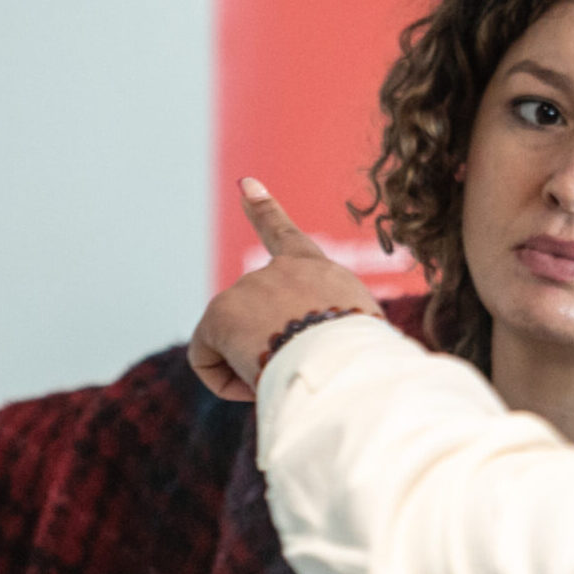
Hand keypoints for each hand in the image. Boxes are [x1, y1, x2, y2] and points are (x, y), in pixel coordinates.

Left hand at [189, 179, 379, 401]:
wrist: (346, 364)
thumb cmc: (366, 365)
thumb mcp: (364, 338)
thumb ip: (333, 332)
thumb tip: (310, 356)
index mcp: (318, 272)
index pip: (286, 236)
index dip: (264, 209)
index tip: (245, 185)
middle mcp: (280, 270)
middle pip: (256, 320)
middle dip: (266, 349)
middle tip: (300, 372)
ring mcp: (248, 288)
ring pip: (236, 344)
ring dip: (258, 368)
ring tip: (291, 377)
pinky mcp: (220, 314)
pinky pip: (207, 360)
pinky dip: (225, 382)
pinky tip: (254, 388)